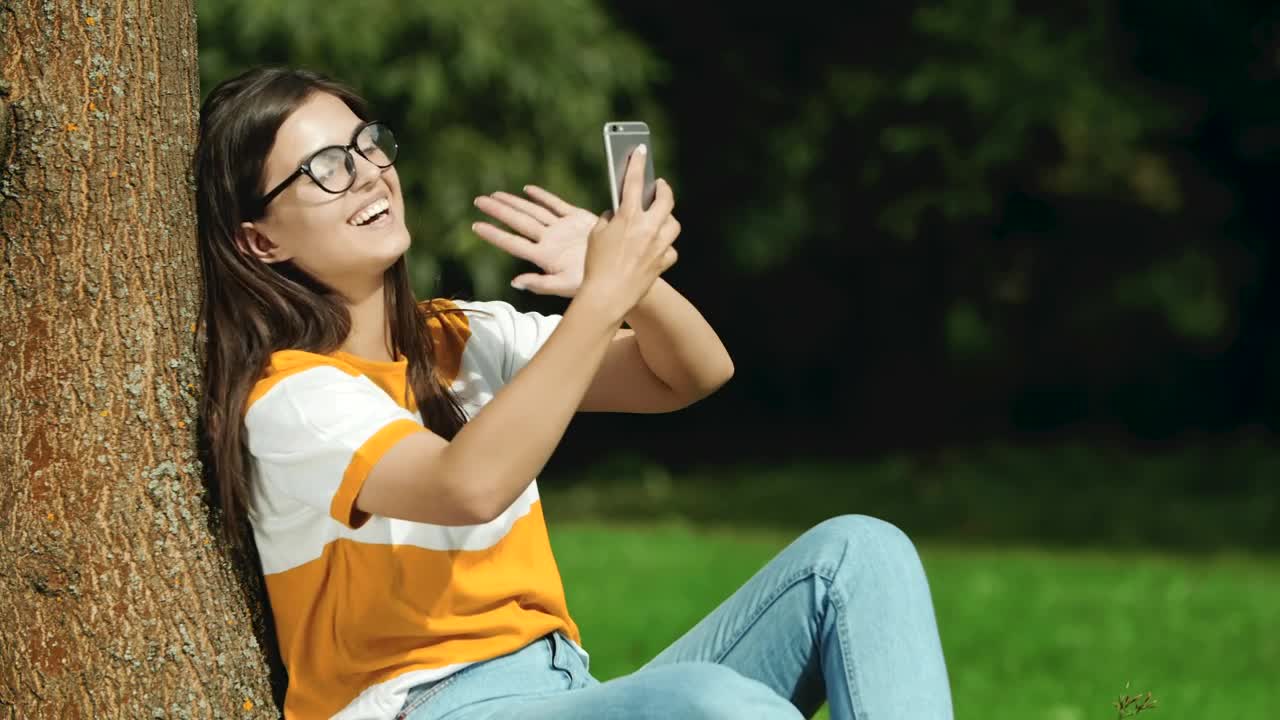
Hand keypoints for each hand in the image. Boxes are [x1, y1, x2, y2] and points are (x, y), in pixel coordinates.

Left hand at [471, 186, 599, 296]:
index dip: (494, 234)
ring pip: (534, 212)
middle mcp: (550, 241)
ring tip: (495, 195)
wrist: (622, 273)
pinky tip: (528, 190)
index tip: (475, 226)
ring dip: (515, 202)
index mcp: (545, 257)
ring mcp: (563, 229)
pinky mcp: (579, 219)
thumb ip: (542, 285)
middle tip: (478, 201)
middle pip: (520, 222)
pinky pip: (557, 205)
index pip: (514, 243)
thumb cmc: (595, 287)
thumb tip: (515, 282)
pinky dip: (543, 197)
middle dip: (499, 211)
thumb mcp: (568, 287)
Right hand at [577, 144, 679, 320]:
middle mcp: (648, 228)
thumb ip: (610, 220)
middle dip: (663, 190)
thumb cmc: (596, 265)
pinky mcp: (663, 263)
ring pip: (673, 224)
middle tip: (658, 186)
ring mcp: (659, 246)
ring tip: (659, 216)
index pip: (634, 181)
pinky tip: (655, 248)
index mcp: (628, 217)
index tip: (640, 149)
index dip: (637, 162)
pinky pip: (669, 249)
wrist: (607, 296)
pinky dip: (664, 247)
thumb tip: (619, 214)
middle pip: (666, 200)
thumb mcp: (596, 235)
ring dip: (666, 218)